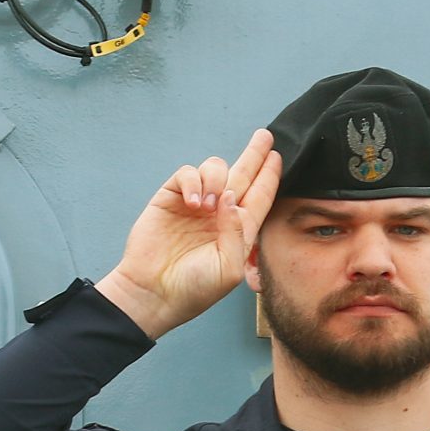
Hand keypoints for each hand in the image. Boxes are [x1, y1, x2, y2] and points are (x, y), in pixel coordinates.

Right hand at [96, 128, 280, 339]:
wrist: (153, 293)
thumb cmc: (194, 289)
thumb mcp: (229, 268)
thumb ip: (237, 232)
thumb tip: (233, 197)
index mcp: (238, 230)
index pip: (259, 197)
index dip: (269, 176)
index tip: (277, 157)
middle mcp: (219, 213)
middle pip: (242, 174)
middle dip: (254, 154)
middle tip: (264, 137)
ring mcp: (195, 204)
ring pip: (215, 169)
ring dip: (218, 178)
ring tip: (208, 204)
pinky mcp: (171, 198)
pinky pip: (187, 174)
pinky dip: (193, 182)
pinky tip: (193, 202)